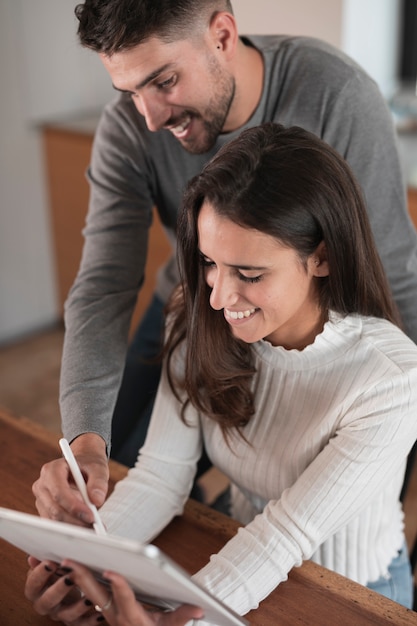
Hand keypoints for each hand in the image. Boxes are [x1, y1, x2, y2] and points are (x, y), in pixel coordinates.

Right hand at [25, 556, 96, 623]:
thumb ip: (41, 563)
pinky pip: (83, 624)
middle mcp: (46, 605)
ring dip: (78, 606)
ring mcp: (60, 614)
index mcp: (36, 592)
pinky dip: (92, 620)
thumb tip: (33, 557)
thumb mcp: (47, 569)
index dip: (40, 574)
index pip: (33, 584)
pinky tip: (100, 614)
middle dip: (59, 589)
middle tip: (70, 578)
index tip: (51, 563)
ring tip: (88, 597)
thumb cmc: (55, 579)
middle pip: (48, 601)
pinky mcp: (75, 622)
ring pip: (67, 614)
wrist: (64, 597)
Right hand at [32, 433, 108, 526]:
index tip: (91, 516)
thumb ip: (98, 482)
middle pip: (55, 509)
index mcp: (52, 470)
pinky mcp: (45, 510)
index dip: (74, 506)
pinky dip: (70, 527)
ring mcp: (42, 499)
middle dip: (75, 520)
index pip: (59, 492)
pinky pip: (55, 523)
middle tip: (94, 526)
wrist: (82, 465)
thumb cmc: (88, 464)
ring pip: (54, 520)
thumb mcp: (97, 468)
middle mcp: (42, 485)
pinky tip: (84, 526)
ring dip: (74, 526)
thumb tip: (97, 501)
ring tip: (92, 527)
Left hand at [61, 559, 204, 625]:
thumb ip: (182, 616)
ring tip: (65, 560)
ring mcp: (107, 613)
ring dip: (77, 577)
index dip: (118, 585)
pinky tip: (72, 569)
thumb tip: (198, 607)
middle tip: (69, 561)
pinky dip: (80, 582)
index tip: (110, 571)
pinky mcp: (104, 610)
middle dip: (82, 577)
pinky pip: (89, 595)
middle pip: (96, 595)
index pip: (124, 599)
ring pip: (89, 593)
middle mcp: (115, 616)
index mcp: (133, 619)